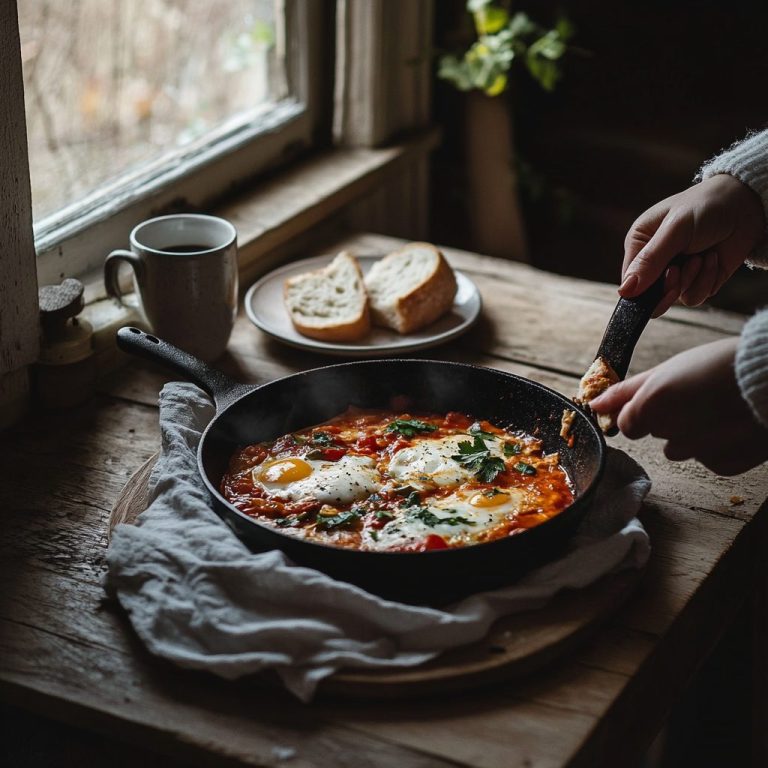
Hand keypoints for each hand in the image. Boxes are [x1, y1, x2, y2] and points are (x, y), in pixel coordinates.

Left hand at [589, 338, 767, 475]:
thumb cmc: (723, 364)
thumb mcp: (669, 368)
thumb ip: (627, 390)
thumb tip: (594, 403)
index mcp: (653, 404)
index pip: (627, 424)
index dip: (640, 412)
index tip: (660, 400)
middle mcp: (671, 432)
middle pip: (654, 433)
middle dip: (668, 418)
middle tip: (696, 397)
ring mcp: (697, 451)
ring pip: (679, 449)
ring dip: (691, 434)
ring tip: (717, 409)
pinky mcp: (723, 464)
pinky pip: (707, 459)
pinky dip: (716, 446)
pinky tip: (732, 424)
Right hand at [620, 174, 764, 316]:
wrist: (746, 204)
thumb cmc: (704, 207)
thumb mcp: (674, 230)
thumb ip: (649, 261)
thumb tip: (624, 291)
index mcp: (640, 245)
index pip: (629, 280)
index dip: (642, 289)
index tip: (663, 278)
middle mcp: (654, 262)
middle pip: (649, 296)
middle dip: (669, 286)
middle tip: (680, 269)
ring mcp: (676, 273)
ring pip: (674, 298)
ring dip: (692, 280)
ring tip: (702, 256)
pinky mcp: (696, 280)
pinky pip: (694, 297)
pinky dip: (706, 281)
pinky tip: (712, 259)